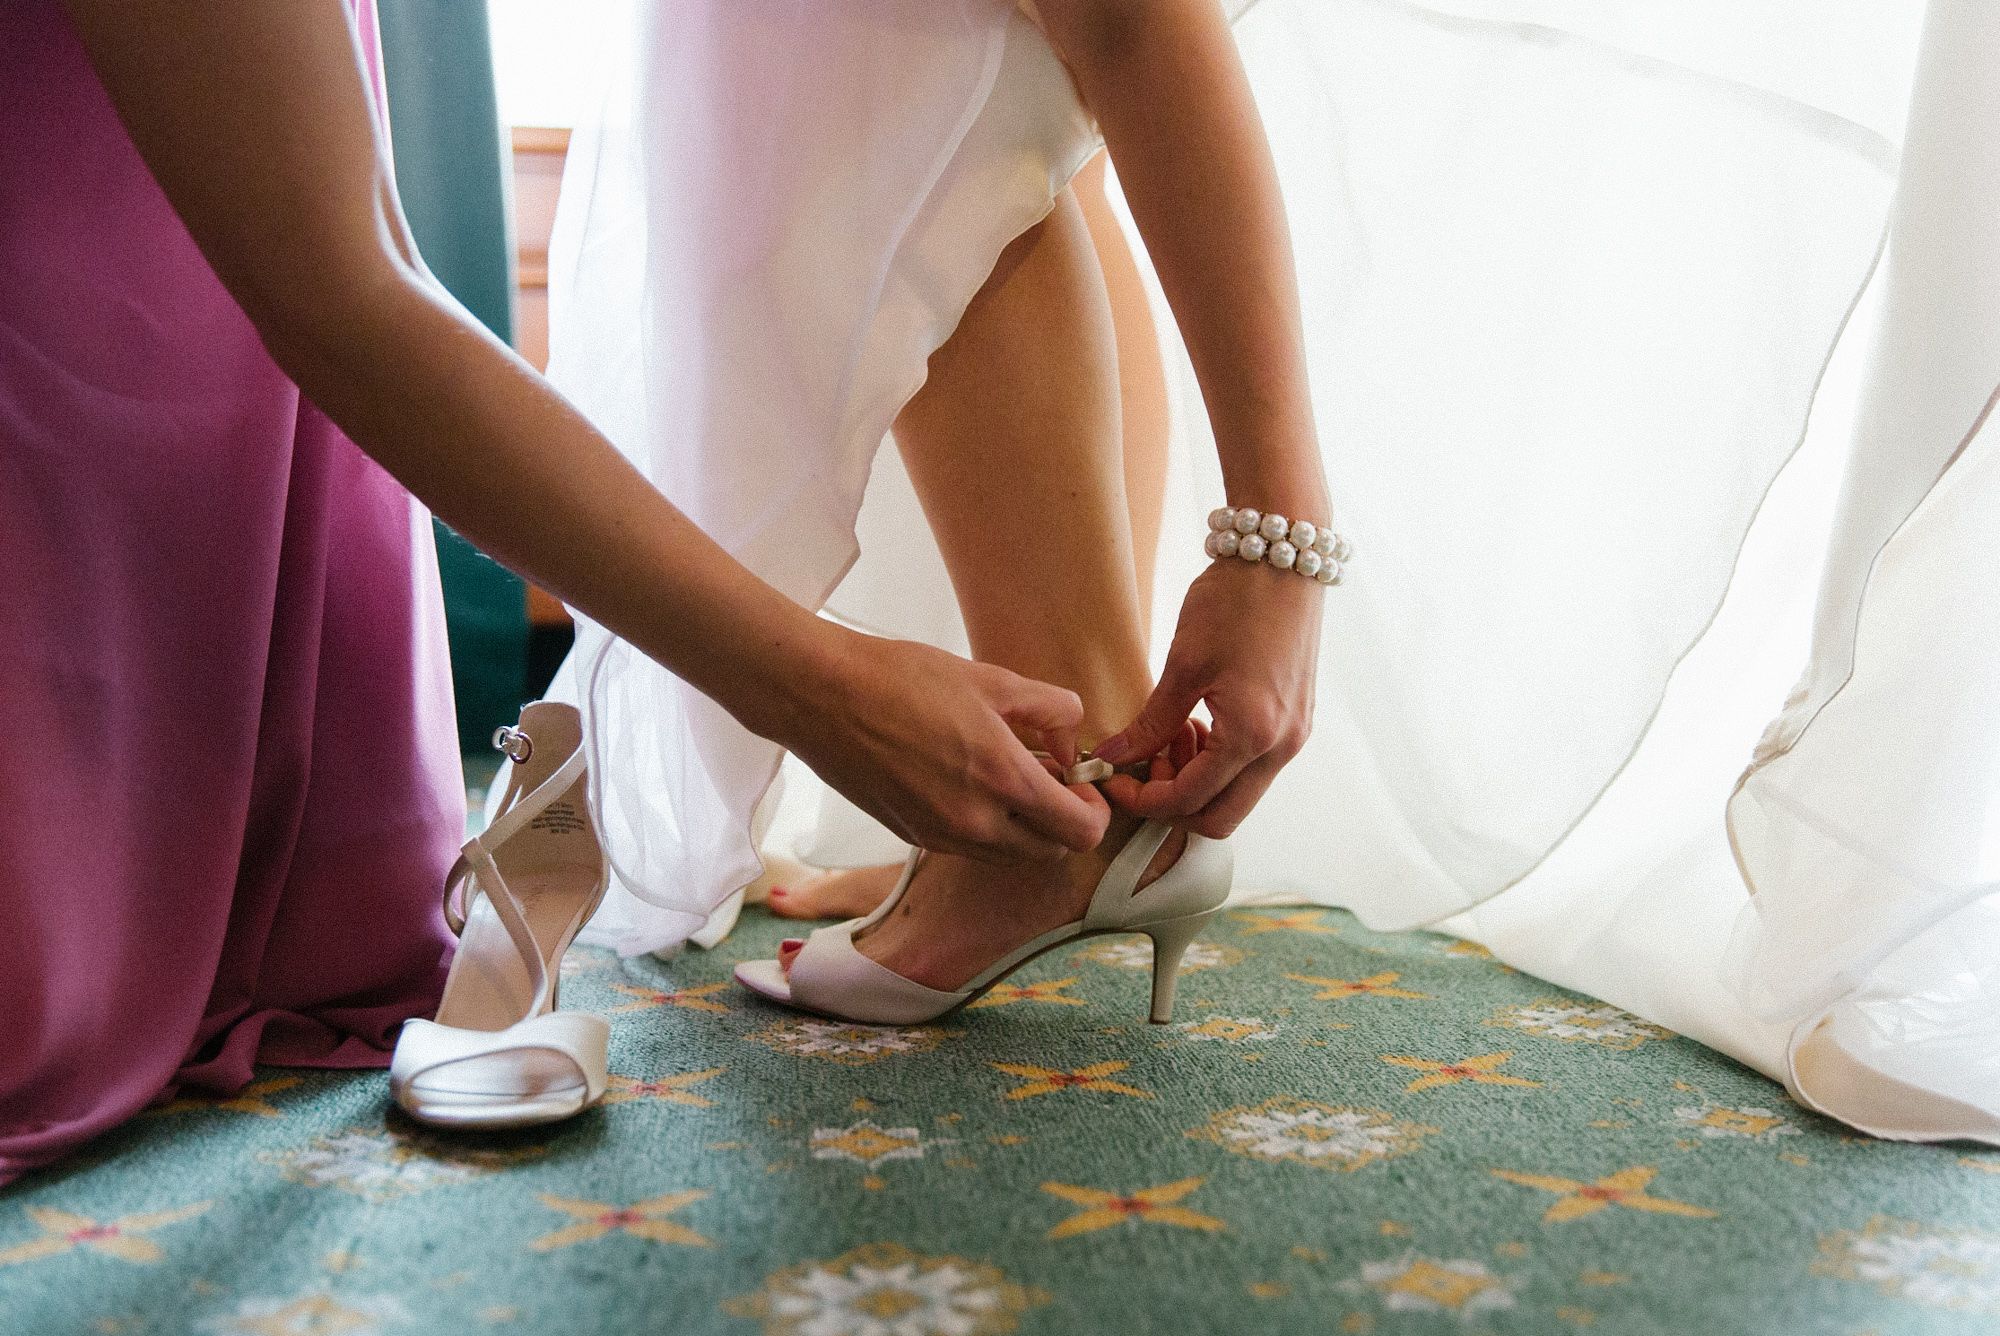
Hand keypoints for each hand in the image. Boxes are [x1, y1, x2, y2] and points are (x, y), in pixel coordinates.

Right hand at [775, 630, 1110, 863]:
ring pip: (1010, 854)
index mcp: (1002, 780)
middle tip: (1051, 776)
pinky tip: (967, 779)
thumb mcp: (994, 680)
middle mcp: (975, 823)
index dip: (1094, 808)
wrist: (822, 696)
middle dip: (1063, 819)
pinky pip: (970, 847)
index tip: (1081, 780)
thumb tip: (1072, 743)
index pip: (1081, 831)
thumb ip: (1052, 710)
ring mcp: (940, 836)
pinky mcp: (911, 836)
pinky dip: (986, 825)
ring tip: (1008, 774)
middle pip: (1051, 850)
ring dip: (1024, 825)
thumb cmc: (904, 678)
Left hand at [1093, 559, 1321, 837]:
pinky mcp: (1295, 722)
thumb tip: (1113, 758)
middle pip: (1220, 818)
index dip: (1143, 799)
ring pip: (1237, 794)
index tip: (1113, 780)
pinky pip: (1253, 767)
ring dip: (1195, 781)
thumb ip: (1150, 723)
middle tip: (1140, 768)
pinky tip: (1193, 725)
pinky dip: (1217, 762)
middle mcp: (1281, 747)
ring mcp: (1293, 737)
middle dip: (1172, 803)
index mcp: (1252, 736)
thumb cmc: (1235, 602)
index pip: (1189, 800)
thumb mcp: (1183, 664)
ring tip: (1166, 736)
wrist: (1283, 557)